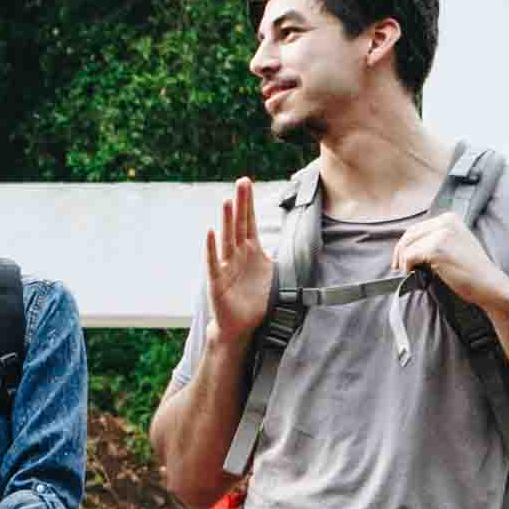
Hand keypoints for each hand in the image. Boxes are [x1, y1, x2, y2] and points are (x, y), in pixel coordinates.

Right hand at [202, 176, 275, 343]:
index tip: (247, 183)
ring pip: (227, 239)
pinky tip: (210, 233)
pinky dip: (211, 248)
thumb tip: (299, 245)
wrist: (241, 326)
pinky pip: (214, 262)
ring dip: (226, 220)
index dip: (249, 203)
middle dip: (240, 203)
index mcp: (251, 252)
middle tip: (241, 182)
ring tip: (227, 201)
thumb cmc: (256, 301)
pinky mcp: (217, 281)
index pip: (249, 222)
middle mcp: (237, 255)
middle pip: (239, 224)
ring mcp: (226, 267)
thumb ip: (280, 258)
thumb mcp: (274, 276)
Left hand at [390, 211, 508, 310]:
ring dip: (403, 261)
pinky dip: (407, 267)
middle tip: (397, 268)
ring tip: (408, 273)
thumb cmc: (472, 271)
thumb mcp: (455, 245)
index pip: (417, 228)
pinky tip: (413, 275)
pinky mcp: (436, 248)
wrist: (489, 285)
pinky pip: (409, 256)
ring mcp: (442, 234)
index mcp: (450, 218)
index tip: (401, 259)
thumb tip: (409, 245)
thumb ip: (436, 239)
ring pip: (407, 246)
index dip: (406, 244)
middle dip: (400, 252)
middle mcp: (446, 221)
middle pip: (410, 234)